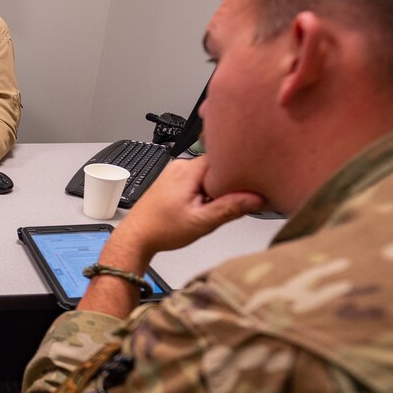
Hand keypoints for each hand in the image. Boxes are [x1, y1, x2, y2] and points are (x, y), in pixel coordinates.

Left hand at [114, 155, 264, 258]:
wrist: (138, 236)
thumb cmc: (162, 229)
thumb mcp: (201, 222)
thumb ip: (229, 208)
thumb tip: (255, 199)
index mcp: (188, 170)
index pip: (223, 156)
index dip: (238, 169)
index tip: (249, 181)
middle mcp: (180, 165)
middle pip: (216, 164)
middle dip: (227, 181)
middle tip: (231, 200)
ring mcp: (175, 171)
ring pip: (207, 173)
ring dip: (214, 187)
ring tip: (211, 206)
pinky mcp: (172, 180)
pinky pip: (196, 178)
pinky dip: (204, 190)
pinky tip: (201, 205)